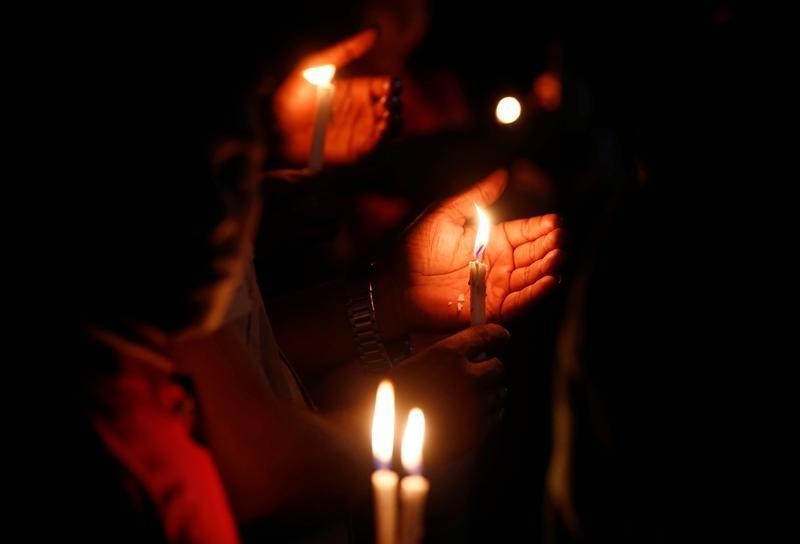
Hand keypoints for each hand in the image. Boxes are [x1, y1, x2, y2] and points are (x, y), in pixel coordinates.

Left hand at [273, 29, 401, 165]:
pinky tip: (380, 129)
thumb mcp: (319, 66)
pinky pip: (378, 145)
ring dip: (394, 121)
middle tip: (387, 103)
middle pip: (394, 106)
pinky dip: (385, 137)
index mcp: (359, 90)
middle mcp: (363, 110)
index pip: (387, 86)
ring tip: (385, 116)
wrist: (277, 127)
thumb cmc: (293, 97)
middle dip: (396, 104)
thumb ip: (347, 50)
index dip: (392, 86)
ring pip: (392, 127)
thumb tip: (375, 32)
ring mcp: (361, 131)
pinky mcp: (357, 150)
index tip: (388, 87)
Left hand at [379, 169, 563, 333]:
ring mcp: (496, 288)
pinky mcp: (489, 309)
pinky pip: (518, 302)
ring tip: (558, 257)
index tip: (556, 222)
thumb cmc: (414, 248)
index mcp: (491, 241)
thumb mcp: (446, 214)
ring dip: (547, 269)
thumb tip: (502, 172)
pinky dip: (535, 293)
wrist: (395, 282)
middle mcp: (499, 265)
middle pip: (533, 256)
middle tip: (561, 239)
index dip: (542, 228)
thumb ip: (476, 196)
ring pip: (531, 279)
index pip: (525, 233)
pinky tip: (549, 281)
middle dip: (550, 247)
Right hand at [391, 324, 508, 464]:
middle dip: (491, 368)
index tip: (501, 338)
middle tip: (481, 372)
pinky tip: (469, 415)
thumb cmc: (390, 400)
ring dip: (490, 392)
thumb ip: (444, 357)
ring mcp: (474, 406)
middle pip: (499, 367)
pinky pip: (495, 417)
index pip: (488, 335)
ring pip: (499, 394)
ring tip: (470, 397)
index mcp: (447, 354)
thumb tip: (471, 355)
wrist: (380, 440)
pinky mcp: (476, 432)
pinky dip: (487, 414)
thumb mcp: (412, 365)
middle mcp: (466, 377)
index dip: (497, 336)